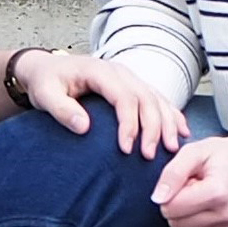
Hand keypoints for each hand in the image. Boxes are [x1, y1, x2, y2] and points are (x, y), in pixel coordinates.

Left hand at [14, 48, 187, 154]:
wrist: (46, 70)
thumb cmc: (45, 82)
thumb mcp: (45, 95)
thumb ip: (62, 110)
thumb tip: (85, 127)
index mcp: (100, 70)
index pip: (123, 97)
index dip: (129, 123)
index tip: (126, 149)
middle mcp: (120, 72)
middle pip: (146, 98)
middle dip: (153, 128)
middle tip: (149, 156)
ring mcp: (129, 78)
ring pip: (156, 99)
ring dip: (168, 123)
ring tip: (171, 149)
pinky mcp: (133, 87)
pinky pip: (158, 99)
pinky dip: (172, 115)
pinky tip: (182, 131)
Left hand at [150, 126, 227, 226]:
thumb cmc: (224, 156)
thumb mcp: (195, 152)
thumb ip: (172, 173)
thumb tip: (157, 199)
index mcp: (218, 192)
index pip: (171, 208)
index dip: (169, 194)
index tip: (184, 182)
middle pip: (177, 225)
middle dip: (177, 208)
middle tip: (194, 190)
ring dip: (187, 219)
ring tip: (202, 199)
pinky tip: (210, 211)